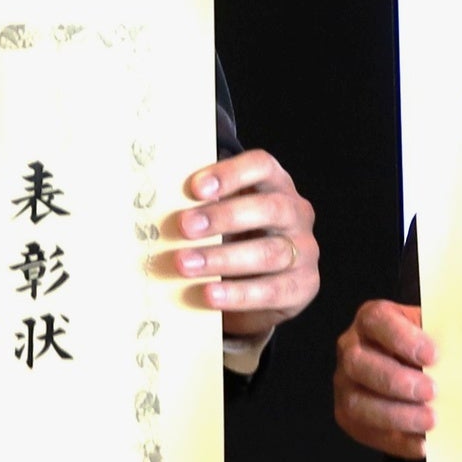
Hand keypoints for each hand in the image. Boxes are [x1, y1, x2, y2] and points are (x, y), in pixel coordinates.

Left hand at [166, 150, 317, 335]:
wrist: (259, 290)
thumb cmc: (233, 240)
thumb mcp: (222, 217)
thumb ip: (202, 206)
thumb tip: (157, 202)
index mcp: (275, 185)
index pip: (262, 166)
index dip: (230, 174)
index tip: (194, 188)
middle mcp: (297, 213)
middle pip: (269, 208)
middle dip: (223, 217)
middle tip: (183, 227)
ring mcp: (305, 250)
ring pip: (270, 252)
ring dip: (223, 259)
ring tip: (185, 265)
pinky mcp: (304, 286)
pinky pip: (273, 290)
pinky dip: (238, 294)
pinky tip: (209, 294)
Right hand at [332, 299, 435, 459]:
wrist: (415, 370)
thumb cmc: (427, 347)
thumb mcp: (435, 331)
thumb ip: (445, 337)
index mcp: (372, 319)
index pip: (376, 321)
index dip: (402, 338)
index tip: (433, 356)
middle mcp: (351, 348)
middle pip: (358, 363)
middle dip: (396, 380)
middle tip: (432, 391)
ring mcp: (345, 383)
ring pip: (357, 402)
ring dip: (396, 415)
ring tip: (431, 421)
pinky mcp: (347, 414)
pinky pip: (365, 431)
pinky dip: (396, 441)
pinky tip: (423, 444)